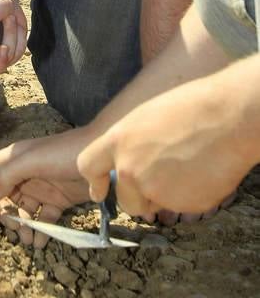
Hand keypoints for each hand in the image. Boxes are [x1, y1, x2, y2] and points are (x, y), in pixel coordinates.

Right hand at [0, 133, 88, 246]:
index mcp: (16, 158)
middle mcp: (26, 173)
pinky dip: (41, 230)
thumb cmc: (63, 154)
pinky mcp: (59, 200)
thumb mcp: (32, 160)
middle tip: (12, 228)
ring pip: (24, 210)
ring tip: (28, 239)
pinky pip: (44, 218)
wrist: (101, 158)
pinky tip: (41, 241)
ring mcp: (43, 187)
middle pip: (6, 195)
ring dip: (23, 226)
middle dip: (5, 214)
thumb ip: (8, 175)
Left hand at [76, 74, 251, 217]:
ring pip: (151, 206)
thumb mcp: (145, 117)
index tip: (98, 190)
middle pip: (124, 199)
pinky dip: (188, 197)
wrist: (226, 117)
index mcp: (118, 140)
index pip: (87, 165)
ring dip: (161, 198)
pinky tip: (200, 172)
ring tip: (183, 168)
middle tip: (159, 178)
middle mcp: (130, 169)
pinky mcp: (181, 205)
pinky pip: (179, 208)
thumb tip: (126, 160)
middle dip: (137, 196)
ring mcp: (154, 190)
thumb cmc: (189, 107)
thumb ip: (130, 143)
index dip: (93, 181)